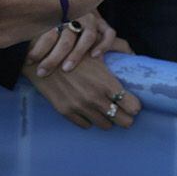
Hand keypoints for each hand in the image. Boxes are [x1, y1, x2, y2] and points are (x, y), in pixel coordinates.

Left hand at [25, 8, 117, 77]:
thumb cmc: (56, 13)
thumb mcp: (45, 15)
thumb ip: (33, 26)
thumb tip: (11, 38)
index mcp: (58, 13)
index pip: (48, 32)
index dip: (38, 48)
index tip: (28, 62)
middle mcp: (75, 15)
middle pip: (65, 37)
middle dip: (53, 58)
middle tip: (42, 72)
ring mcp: (91, 18)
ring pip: (88, 36)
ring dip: (77, 53)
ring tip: (66, 69)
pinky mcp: (103, 23)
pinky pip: (109, 33)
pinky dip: (104, 44)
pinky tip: (95, 56)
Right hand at [26, 52, 141, 129]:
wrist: (42, 56)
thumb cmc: (72, 50)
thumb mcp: (96, 51)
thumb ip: (116, 56)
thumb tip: (133, 56)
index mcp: (106, 83)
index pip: (132, 106)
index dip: (134, 105)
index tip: (132, 103)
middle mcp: (95, 98)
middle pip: (123, 121)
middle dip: (125, 117)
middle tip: (123, 111)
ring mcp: (80, 107)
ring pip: (105, 125)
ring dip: (107, 118)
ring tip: (105, 110)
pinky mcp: (65, 111)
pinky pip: (85, 125)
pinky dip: (88, 118)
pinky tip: (87, 109)